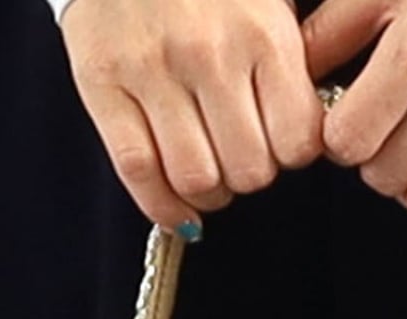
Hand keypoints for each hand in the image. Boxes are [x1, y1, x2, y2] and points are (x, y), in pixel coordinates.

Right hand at [60, 0, 326, 232]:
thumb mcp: (267, 1)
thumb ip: (288, 64)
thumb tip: (302, 141)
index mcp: (261, 32)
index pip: (296, 142)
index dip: (289, 159)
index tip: (278, 147)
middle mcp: (210, 52)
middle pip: (248, 170)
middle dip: (248, 177)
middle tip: (237, 157)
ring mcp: (153, 69)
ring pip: (196, 179)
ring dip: (207, 193)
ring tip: (206, 172)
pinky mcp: (104, 82)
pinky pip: (138, 170)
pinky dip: (161, 205)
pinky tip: (175, 209)